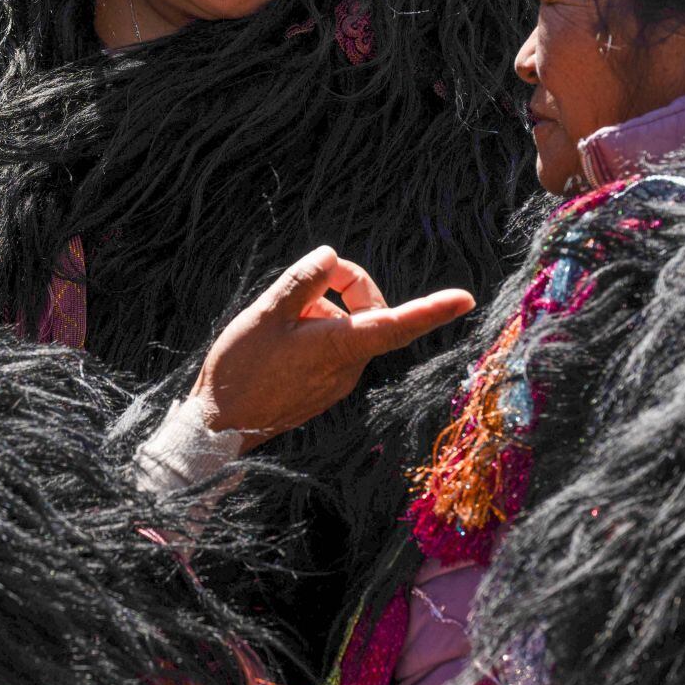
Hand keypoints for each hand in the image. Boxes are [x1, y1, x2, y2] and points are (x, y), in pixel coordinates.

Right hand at [189, 246, 473, 450]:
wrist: (219, 427)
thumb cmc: (241, 368)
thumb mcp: (266, 313)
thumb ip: (302, 281)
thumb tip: (331, 257)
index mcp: (339, 347)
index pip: (397, 323)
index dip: (432, 309)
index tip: (465, 298)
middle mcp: (347, 367)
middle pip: (368, 312)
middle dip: (343, 287)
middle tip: (307, 279)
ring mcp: (336, 382)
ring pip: (345, 328)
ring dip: (319, 311)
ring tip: (276, 320)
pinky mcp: (322, 390)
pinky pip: (330, 348)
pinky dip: (312, 332)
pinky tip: (278, 338)